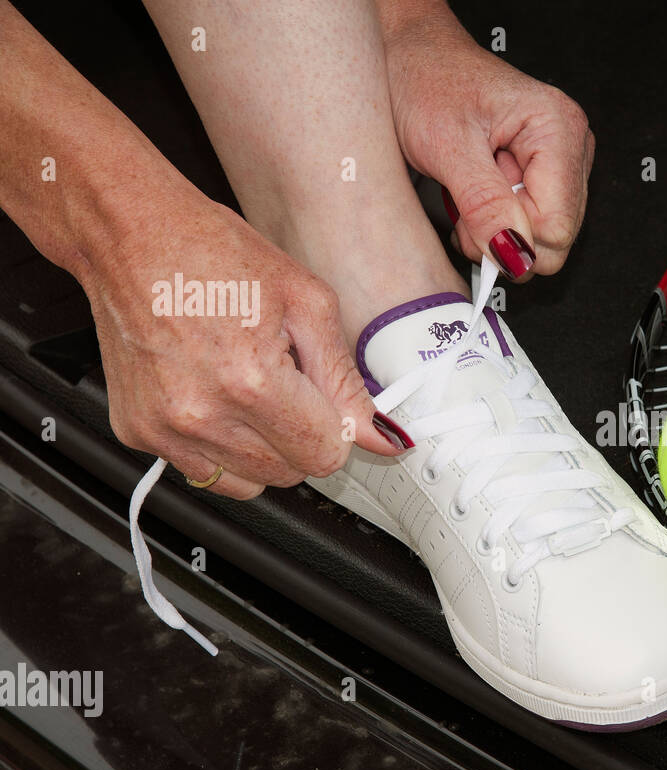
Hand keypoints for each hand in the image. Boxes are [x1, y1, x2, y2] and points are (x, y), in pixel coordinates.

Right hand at [85, 184, 399, 499]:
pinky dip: (220, 446)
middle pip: (290, 473)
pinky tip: (214, 396)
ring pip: (249, 482)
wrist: (128, 232)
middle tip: (283, 382)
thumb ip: (346, 381)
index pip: (326, 455)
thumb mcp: (307, 303)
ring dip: (262, 448)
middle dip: (300, 435)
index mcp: (251, 381)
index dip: (336, 428)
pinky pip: (205, 470)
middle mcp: (201, 414)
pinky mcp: (138, 432)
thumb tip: (380, 437)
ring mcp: (163, 428)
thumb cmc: (211, 251)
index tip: (325, 401)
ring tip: (246, 388)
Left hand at [382, 6, 593, 278]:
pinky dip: (493, 222)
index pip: (557, 227)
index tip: (470, 215)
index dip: (509, 235)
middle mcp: (569, 147)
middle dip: (502, 233)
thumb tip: (514, 253)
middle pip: (554, 238)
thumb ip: (484, 204)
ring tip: (468, 189)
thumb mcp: (446, 145)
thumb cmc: (424, 80)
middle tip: (466, 199)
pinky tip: (475, 193)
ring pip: (540, 239)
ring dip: (494, 228)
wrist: (410, 60)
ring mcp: (558, 164)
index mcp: (558, 130)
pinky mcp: (541, 176)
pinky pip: (527, 227)